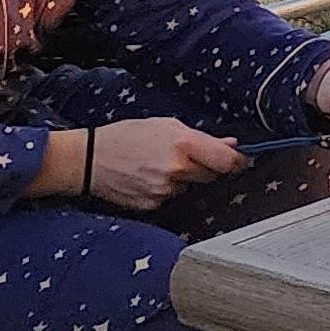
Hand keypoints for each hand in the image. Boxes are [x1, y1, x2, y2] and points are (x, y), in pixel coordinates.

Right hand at [83, 117, 246, 209]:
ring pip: (190, 186)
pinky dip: (165, 189)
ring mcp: (165, 190)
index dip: (237, 162)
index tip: (241, 161)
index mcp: (184, 145)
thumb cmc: (124, 137)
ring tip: (157, 164)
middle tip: (182, 155)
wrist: (88, 159)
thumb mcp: (165, 125)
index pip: (227, 161)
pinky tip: (147, 177)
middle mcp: (177, 170)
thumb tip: (229, 145)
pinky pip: (171, 197)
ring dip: (182, 177)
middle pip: (211, 174)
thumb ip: (201, 137)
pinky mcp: (153, 205)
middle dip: (204, 166)